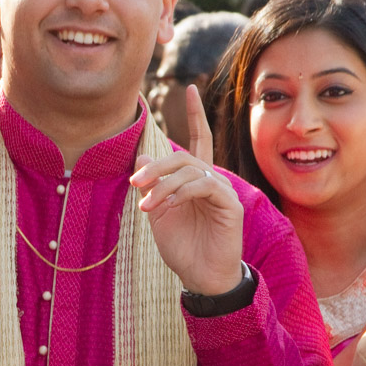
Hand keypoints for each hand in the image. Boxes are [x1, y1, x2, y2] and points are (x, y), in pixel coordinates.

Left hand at [129, 84, 244, 294]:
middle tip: (135, 182)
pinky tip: (168, 207)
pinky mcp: (230, 206)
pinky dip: (182, 193)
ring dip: (163, 185)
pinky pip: (205, 186)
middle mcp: (212, 181)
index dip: (195, 115)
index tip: (191, 88)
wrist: (200, 277)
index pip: (198, 140)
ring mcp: (223, 192)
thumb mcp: (157, 214)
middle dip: (157, 167)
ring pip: (191, 171)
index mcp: (196, 180)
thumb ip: (150, 186)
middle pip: (185, 156)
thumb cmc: (182, 247)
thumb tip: (142, 156)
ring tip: (147, 206)